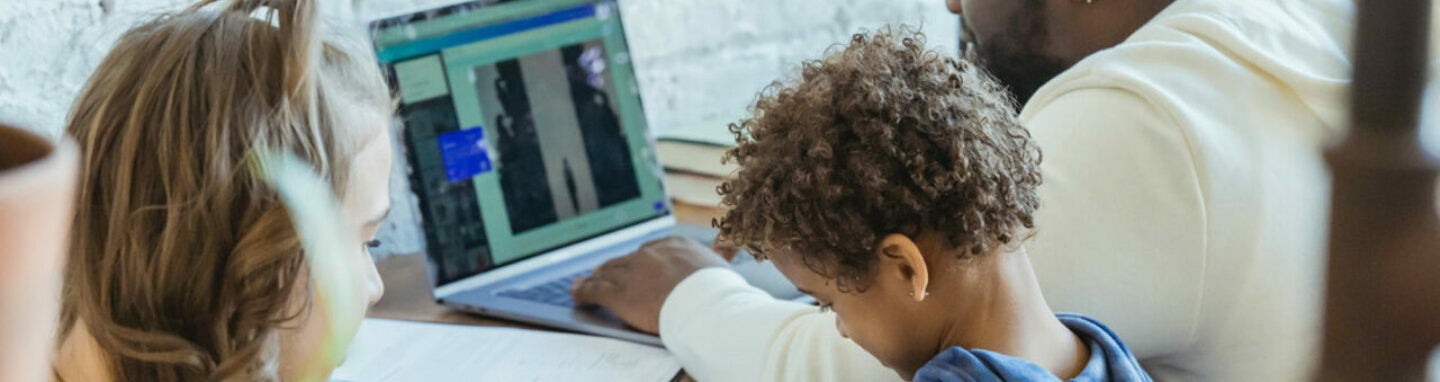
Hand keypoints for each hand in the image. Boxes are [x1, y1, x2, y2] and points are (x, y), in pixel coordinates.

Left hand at [571, 236, 728, 333]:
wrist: (705, 304)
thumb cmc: (718, 290)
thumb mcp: (721, 265)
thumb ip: (722, 251)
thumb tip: (732, 241)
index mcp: (673, 245)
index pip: (650, 250)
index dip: (639, 259)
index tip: (635, 262)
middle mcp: (649, 254)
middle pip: (624, 260)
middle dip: (612, 267)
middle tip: (601, 271)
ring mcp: (632, 272)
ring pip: (606, 274)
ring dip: (593, 278)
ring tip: (584, 282)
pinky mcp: (618, 294)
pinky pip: (594, 291)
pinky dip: (582, 292)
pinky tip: (576, 293)